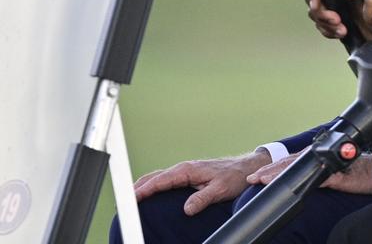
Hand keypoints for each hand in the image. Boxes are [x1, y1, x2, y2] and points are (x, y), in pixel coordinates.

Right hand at [132, 149, 270, 214]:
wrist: (246, 167)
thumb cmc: (234, 176)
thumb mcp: (220, 189)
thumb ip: (203, 198)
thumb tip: (187, 209)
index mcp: (187, 170)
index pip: (158, 181)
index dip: (142, 190)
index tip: (129, 199)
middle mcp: (183, 169)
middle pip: (153, 178)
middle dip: (136, 188)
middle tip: (121, 202)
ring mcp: (184, 171)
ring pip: (157, 178)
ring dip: (142, 187)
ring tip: (128, 200)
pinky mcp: (187, 176)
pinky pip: (164, 180)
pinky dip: (152, 186)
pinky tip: (148, 194)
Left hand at [247, 148, 371, 194]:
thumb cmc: (355, 172)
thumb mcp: (331, 172)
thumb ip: (317, 172)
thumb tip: (301, 179)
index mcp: (316, 156)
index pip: (289, 161)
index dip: (272, 167)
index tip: (256, 175)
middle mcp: (319, 156)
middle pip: (288, 162)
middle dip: (268, 170)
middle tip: (251, 177)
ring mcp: (326, 164)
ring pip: (296, 167)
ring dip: (277, 173)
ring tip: (261, 179)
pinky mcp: (334, 174)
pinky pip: (313, 178)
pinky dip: (299, 180)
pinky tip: (289, 185)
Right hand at [306, 0, 346, 38]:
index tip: (315, 6)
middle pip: (314, 4)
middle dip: (323, 16)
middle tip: (337, 21)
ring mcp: (328, 8)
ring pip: (317, 19)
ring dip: (328, 26)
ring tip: (343, 30)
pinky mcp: (330, 21)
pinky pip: (323, 28)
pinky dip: (330, 32)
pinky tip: (341, 33)